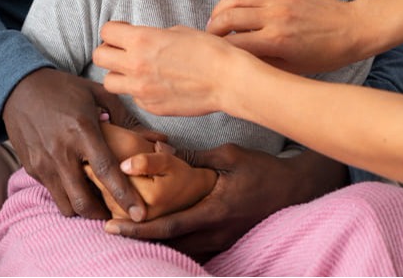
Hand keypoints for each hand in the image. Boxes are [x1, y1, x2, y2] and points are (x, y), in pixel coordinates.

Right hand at [1, 67, 146, 220]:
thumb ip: (126, 117)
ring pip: (66, 205)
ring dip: (84, 208)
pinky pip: (53, 193)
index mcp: (82, 131)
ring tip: (99, 201)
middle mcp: (60, 152)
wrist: (19, 88)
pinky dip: (68, 196)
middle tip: (118, 213)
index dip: (125, 195)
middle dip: (103, 214)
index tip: (140, 213)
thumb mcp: (98, 93)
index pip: (106, 171)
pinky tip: (79, 186)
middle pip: (83, 200)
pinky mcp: (31, 169)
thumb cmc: (65, 89)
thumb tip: (156, 139)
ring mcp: (43, 163)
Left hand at [95, 22, 245, 116]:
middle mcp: (135, 64)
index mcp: (142, 40)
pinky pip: (133, 98)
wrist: (227, 80)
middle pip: (99, 56)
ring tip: (135, 71)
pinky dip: (139, 91)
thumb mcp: (178, 31)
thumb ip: (152, 36)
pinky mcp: (151, 107)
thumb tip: (143, 41)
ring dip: (118, 74)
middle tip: (123, 51)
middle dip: (109, 51)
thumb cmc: (209, 51)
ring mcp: (141, 89)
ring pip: (109, 82)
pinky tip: (157, 85)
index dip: (114, 30)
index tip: (124, 32)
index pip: (106, 32)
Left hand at [102, 143, 347, 261]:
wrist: (295, 189)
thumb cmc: (263, 169)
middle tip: (107, 228)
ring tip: (126, 230)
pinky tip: (157, 231)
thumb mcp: (229, 156)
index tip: (112, 225)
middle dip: (137, 239)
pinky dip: (172, 241)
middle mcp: (216, 232)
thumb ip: (195, 159)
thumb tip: (162, 153)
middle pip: (168, 244)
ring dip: (153, 241)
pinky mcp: (226, 240)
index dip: (138, 228)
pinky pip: (193, 246)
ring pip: (180, 249)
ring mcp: (222, 240)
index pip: (169, 226)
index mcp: (215, 211)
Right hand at [207, 0, 368, 72]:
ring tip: (217, 20)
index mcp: (277, 41)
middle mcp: (275, 16)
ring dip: (221, 9)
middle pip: (228, 17)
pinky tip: (235, 8)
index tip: (213, 55)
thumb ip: (262, 62)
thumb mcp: (292, 68)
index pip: (233, 43)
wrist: (351, 28)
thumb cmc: (324, 54)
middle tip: (208, 37)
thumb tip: (237, 58)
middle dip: (212, 28)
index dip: (219, 50)